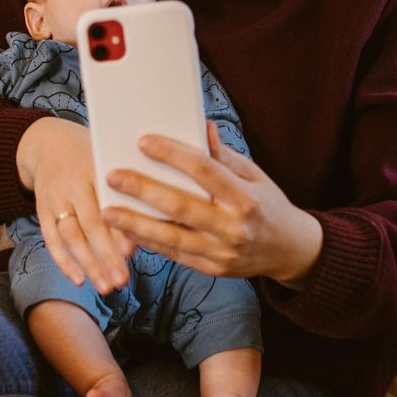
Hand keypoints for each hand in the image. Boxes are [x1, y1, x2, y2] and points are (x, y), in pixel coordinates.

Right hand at [15, 117, 133, 294]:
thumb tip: (154, 225)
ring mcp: (53, 198)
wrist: (48, 142)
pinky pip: (51, 239)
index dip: (118, 229)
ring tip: (106, 287)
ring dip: (88, 264)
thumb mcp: (110, 160)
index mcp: (94, 168)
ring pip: (70, 236)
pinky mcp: (41, 210)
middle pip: (89, 224)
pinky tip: (79, 280)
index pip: (106, 202)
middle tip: (122, 281)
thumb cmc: (92, 156)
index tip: (132, 252)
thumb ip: (129, 188)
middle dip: (105, 255)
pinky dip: (64, 262)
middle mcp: (71, 184)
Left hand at [103, 122, 322, 287]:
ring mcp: (222, 252)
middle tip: (114, 176)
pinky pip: (175, 255)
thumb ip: (225, 156)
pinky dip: (149, 243)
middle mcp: (234, 227)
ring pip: (172, 237)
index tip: (144, 141)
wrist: (289, 251)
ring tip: (107, 212)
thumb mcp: (255, 175)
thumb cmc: (268, 205)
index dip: (173, 154)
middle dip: (144, 190)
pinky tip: (126, 231)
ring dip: (135, 224)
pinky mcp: (212, 269)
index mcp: (246, 197)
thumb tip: (202, 127)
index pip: (205, 171)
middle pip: (182, 206)